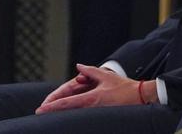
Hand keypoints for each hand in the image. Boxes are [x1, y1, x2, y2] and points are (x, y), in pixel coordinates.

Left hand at [36, 64, 150, 113]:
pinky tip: (68, 114)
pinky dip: (74, 114)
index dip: (53, 105)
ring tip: (51, 112)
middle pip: (68, 111)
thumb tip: (79, 67)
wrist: (140, 98)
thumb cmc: (125, 88)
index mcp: (92, 98)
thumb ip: (90, 71)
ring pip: (75, 114)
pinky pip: (83, 115)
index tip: (41, 109)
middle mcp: (92, 108)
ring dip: (63, 113)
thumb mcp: (106, 76)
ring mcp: (96, 113)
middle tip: (41, 112)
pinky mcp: (101, 116)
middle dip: (54, 111)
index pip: (68, 102)